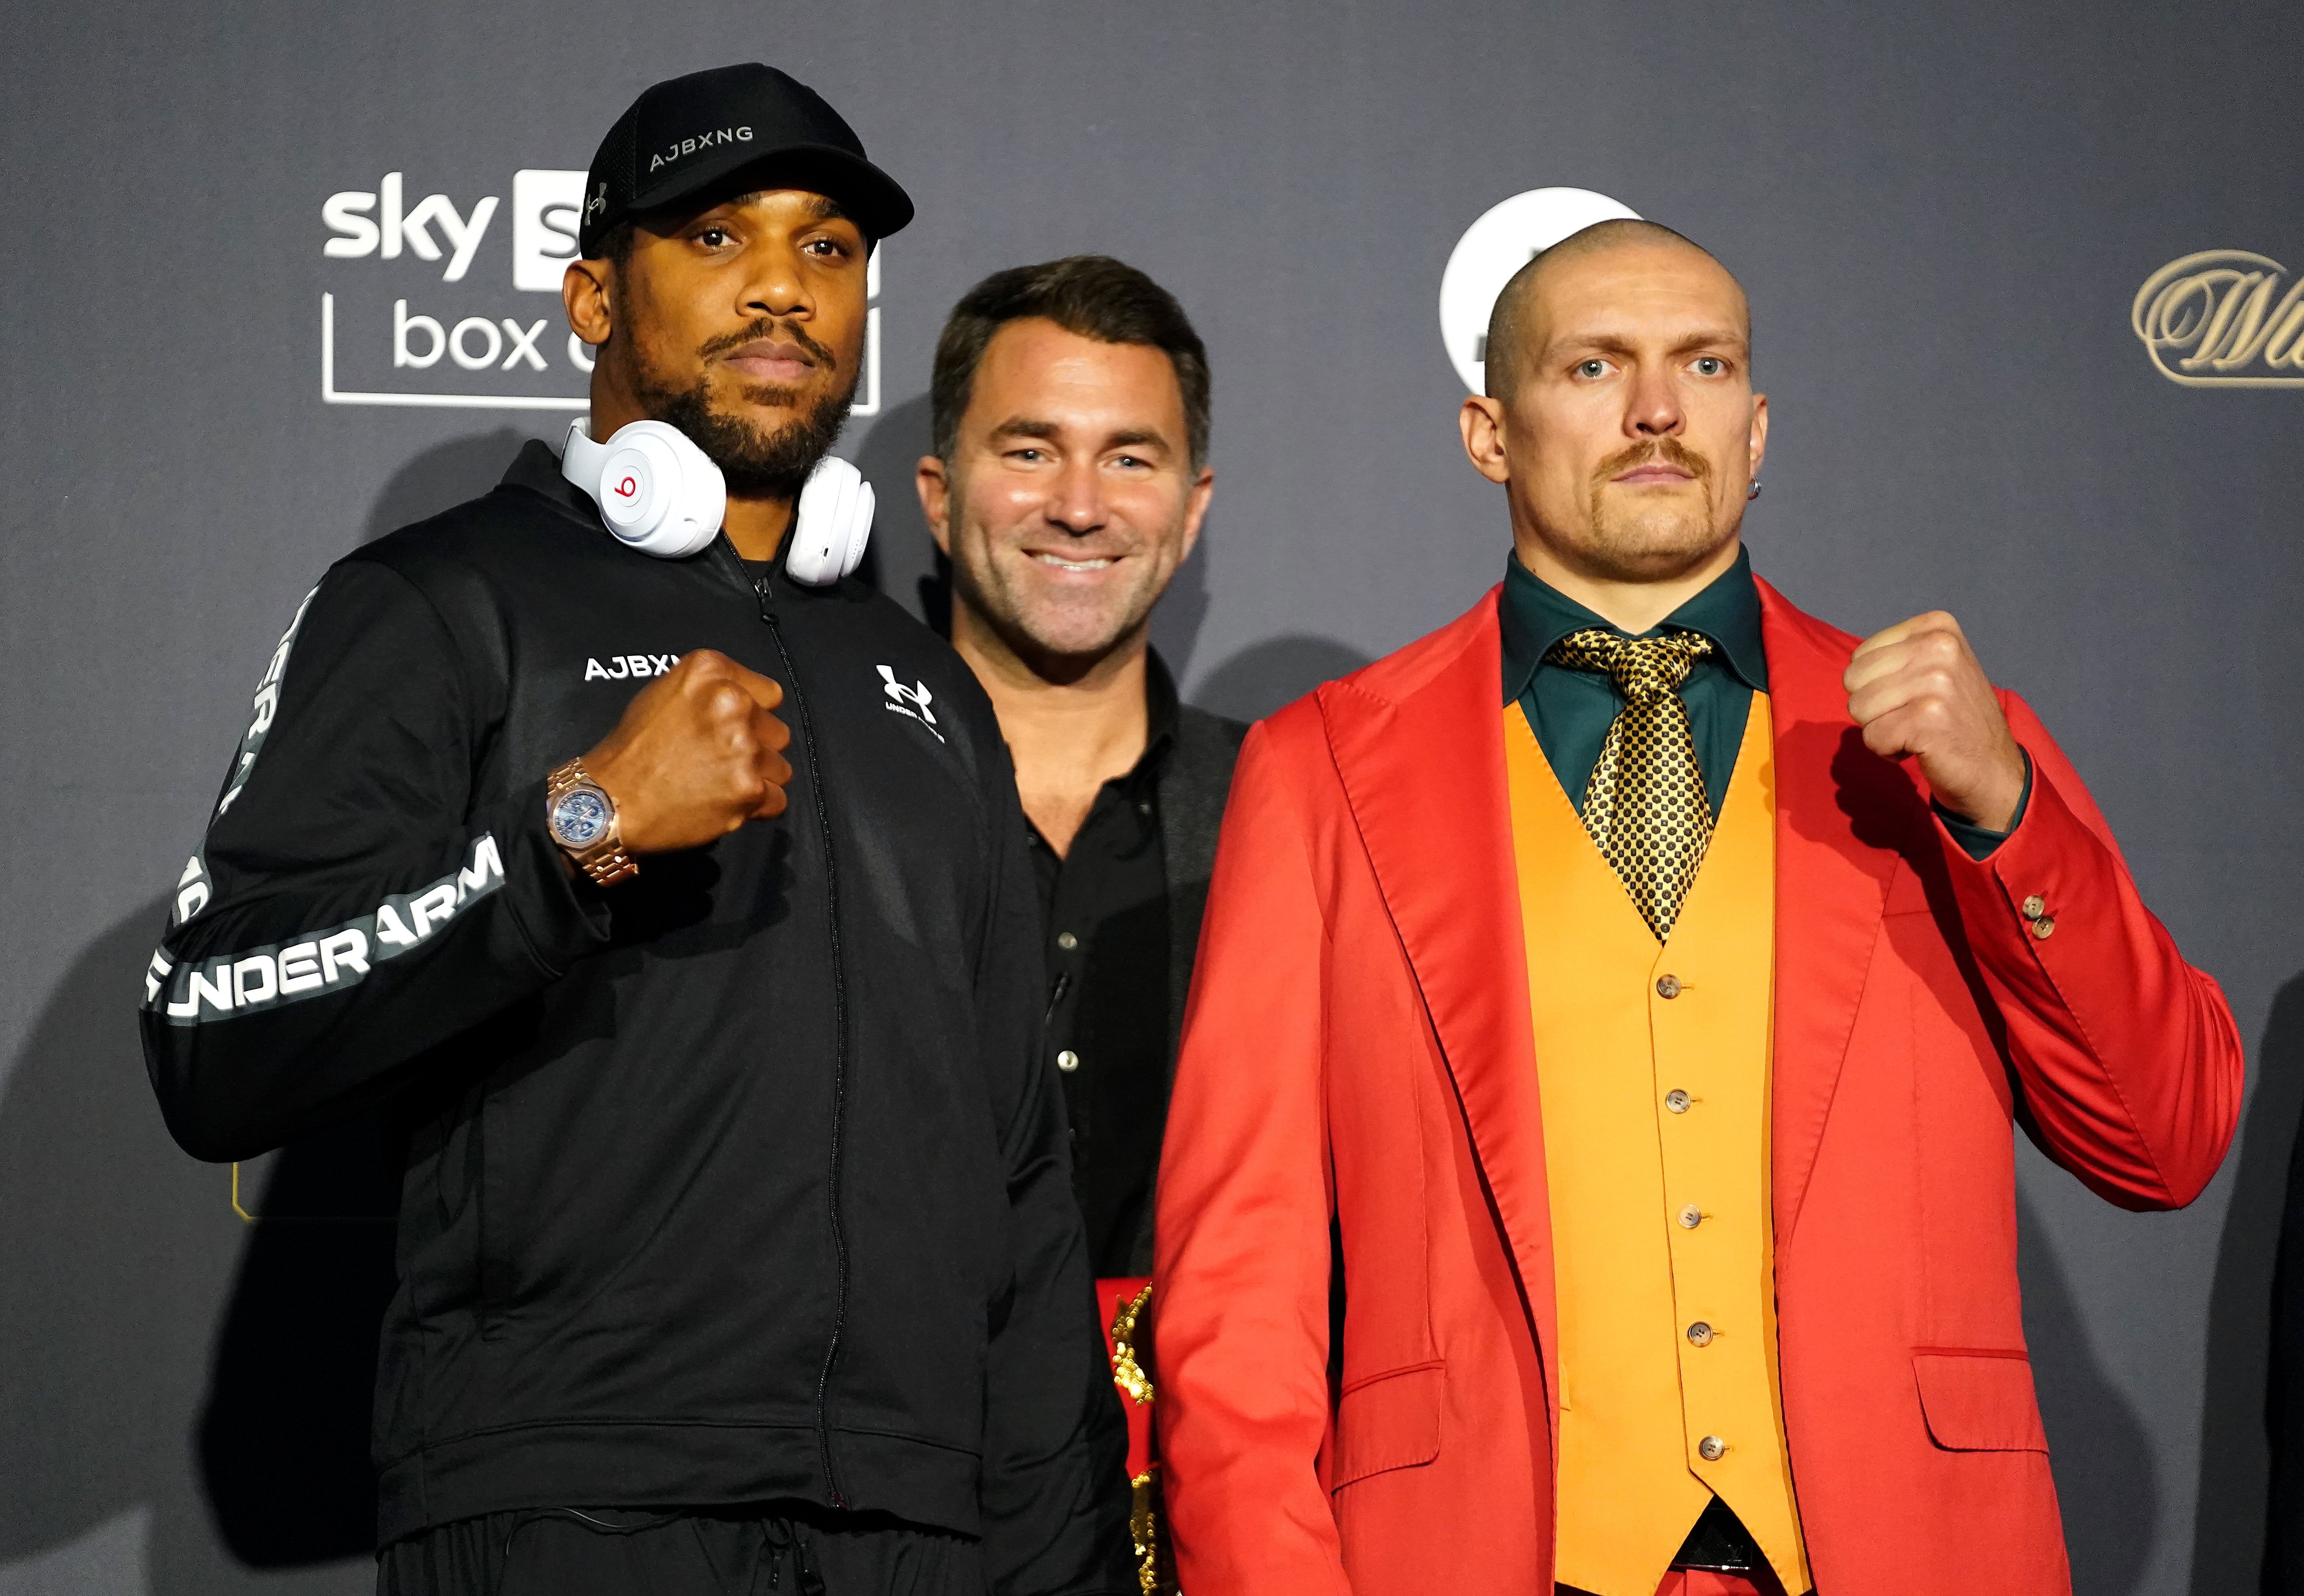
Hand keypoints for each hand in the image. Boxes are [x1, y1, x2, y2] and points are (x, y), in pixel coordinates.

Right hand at [580, 650, 791, 853]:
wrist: (608, 801)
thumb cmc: (632, 750)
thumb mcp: (663, 693)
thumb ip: (710, 690)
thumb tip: (748, 702)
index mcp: (711, 671)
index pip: (770, 694)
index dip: (754, 715)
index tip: (732, 730)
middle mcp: (733, 703)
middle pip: (777, 732)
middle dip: (756, 749)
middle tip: (718, 762)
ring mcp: (744, 747)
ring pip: (780, 768)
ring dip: (757, 780)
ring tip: (718, 784)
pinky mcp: (748, 789)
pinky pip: (777, 800)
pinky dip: (756, 808)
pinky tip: (723, 804)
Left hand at [1844, 611, 2025, 831]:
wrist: (1994, 768)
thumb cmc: (1952, 717)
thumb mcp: (1933, 666)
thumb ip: (1894, 655)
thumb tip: (1852, 663)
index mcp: (1937, 626)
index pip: (1860, 657)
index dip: (1875, 685)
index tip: (1913, 696)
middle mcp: (1940, 646)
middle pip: (1853, 680)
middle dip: (1873, 707)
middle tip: (1913, 717)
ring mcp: (1936, 681)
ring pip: (1858, 708)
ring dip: (1881, 729)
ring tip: (1918, 730)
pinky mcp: (1928, 718)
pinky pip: (1872, 737)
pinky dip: (1889, 750)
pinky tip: (1923, 747)